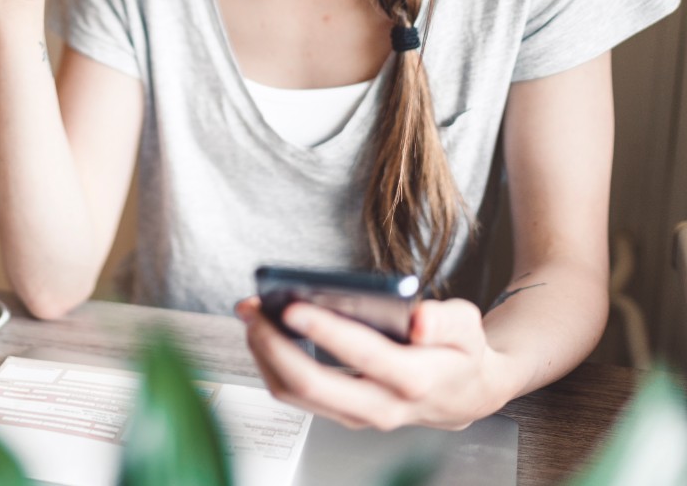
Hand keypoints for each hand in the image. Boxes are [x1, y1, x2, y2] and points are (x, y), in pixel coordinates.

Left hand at [235, 296, 515, 430]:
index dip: (325, 330)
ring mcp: (357, 415)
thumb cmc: (460, 352)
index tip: (293, 305)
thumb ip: (447, 321)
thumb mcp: (468, 326)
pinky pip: (295, 394)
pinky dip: (270, 361)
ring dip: (265, 353)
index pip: (364, 356)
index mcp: (416, 380)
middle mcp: (382, 406)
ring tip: (251, 314)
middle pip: (314, 384)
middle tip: (256, 309)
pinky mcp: (339, 412)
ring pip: (296, 393)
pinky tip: (262, 331)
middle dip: (276, 344)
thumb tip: (419, 320)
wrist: (465, 392)